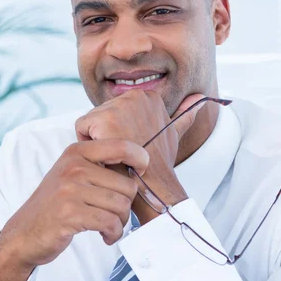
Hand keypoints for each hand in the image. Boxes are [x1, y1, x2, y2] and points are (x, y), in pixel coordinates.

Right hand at [0, 139, 148, 280]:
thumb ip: (98, 167)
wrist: (24, 233)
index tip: (141, 171)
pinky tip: (105, 236)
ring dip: (119, 223)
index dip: (140, 158)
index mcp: (76, 153)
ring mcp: (70, 190)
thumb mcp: (71, 175)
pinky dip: (112, 234)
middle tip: (113, 216)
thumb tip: (139, 166)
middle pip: (127, 185)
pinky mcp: (70, 213)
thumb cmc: (54, 206)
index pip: (121, 146)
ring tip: (108, 227)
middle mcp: (73, 167)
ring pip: (120, 205)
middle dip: (126, 206)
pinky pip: (110, 222)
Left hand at [74, 89, 204, 221]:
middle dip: (107, 133)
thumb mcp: (173, 133)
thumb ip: (184, 114)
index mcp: (148, 96)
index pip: (115, 109)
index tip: (132, 143)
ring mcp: (119, 106)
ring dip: (97, 139)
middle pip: (101, 112)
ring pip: (90, 120)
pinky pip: (81, 128)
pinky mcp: (104, 119)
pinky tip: (104, 154)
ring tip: (115, 152)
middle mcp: (134, 96)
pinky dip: (86, 144)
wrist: (153, 184)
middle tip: (122, 151)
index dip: (119, 130)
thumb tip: (199, 96)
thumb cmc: (159, 163)